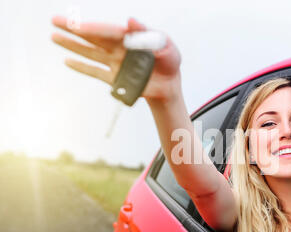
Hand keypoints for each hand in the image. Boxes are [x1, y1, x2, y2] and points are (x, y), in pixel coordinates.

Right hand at [51, 16, 181, 101]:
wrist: (170, 85)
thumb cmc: (169, 62)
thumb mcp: (166, 46)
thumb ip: (149, 35)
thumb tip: (132, 21)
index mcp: (130, 37)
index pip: (107, 31)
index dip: (92, 29)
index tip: (77, 25)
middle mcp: (119, 48)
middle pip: (93, 38)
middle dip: (74, 30)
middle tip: (55, 21)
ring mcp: (115, 63)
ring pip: (90, 53)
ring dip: (72, 46)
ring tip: (55, 37)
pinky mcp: (115, 78)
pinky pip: (95, 72)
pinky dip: (82, 67)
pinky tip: (68, 61)